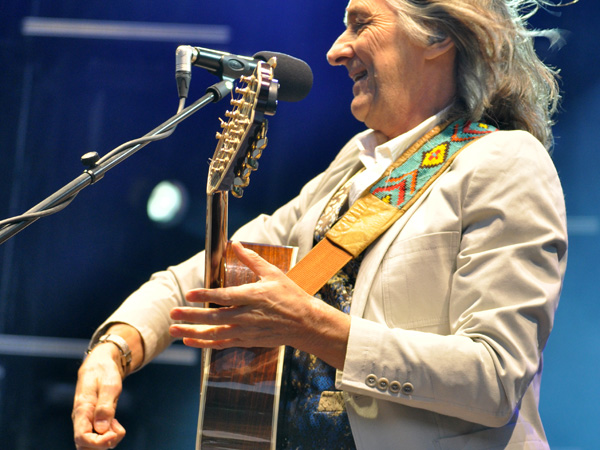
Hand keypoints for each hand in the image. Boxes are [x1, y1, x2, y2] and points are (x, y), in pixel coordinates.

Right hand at [72, 344, 125, 448]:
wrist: (101, 363)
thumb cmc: (104, 371)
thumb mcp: (109, 384)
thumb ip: (105, 406)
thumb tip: (102, 429)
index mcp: (82, 410)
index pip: (82, 438)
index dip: (98, 443)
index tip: (114, 434)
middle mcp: (81, 419)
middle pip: (84, 446)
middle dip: (103, 445)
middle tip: (118, 429)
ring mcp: (86, 421)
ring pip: (91, 445)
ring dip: (107, 442)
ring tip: (117, 424)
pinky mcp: (93, 421)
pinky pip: (98, 437)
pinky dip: (108, 436)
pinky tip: (115, 423)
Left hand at [169, 241, 349, 368]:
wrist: (305, 323)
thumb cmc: (290, 295)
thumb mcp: (273, 274)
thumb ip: (252, 259)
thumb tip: (236, 244)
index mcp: (254, 296)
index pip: (225, 296)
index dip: (206, 295)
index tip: (189, 294)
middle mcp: (248, 315)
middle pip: (215, 317)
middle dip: (192, 316)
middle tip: (173, 313)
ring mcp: (247, 330)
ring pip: (215, 334)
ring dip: (193, 332)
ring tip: (174, 329)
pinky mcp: (247, 340)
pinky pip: (222, 343)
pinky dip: (204, 343)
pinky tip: (190, 339)